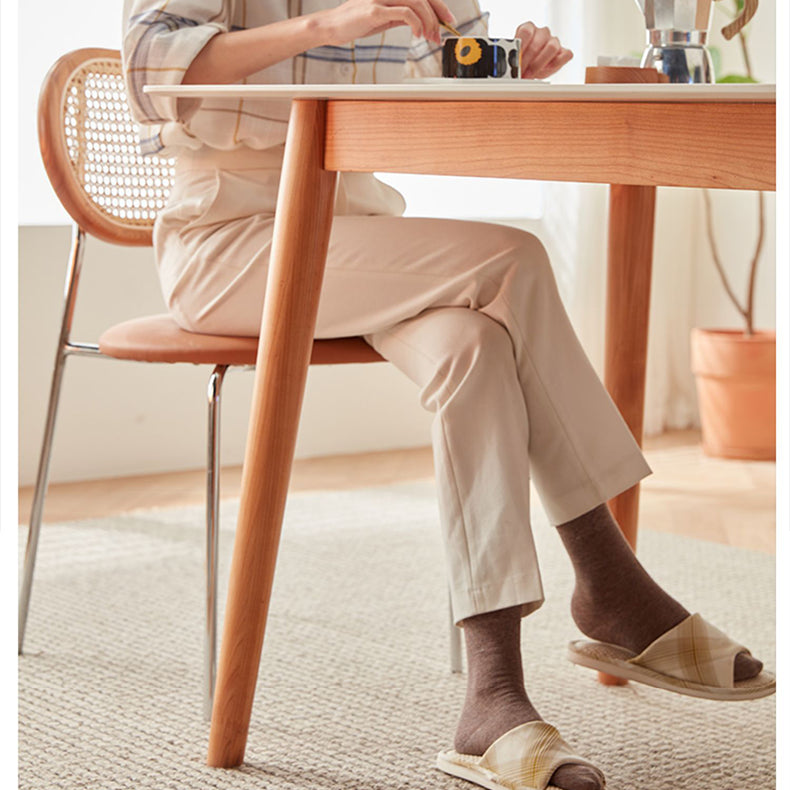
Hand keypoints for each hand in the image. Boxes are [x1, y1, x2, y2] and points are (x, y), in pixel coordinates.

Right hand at [321, 0, 455, 46]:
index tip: (447, 22)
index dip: (439, 6)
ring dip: (428, 23)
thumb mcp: (384, 18)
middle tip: (440, 35)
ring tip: (429, 38)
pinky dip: (416, 23)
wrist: (333, 26)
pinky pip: (404, 12)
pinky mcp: (375, 8)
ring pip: (417, 3)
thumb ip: (401, 16)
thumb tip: (421, 23)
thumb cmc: (356, 22)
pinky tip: (417, 34)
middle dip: (437, 17)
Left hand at [515, 22, 572, 79]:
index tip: (515, 60)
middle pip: (537, 43)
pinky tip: (546, 70)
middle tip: (520, 73)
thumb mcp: (514, 59)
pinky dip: (556, 64)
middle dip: (527, 61)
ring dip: (539, 64)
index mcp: (529, 28)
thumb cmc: (522, 62)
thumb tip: (509, 66)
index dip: (521, 47)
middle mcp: (542, 33)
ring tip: (530, 75)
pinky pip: (565, 55)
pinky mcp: (564, 52)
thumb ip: (512, 58)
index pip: (526, 31)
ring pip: (552, 47)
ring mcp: (554, 41)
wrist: (531, 70)